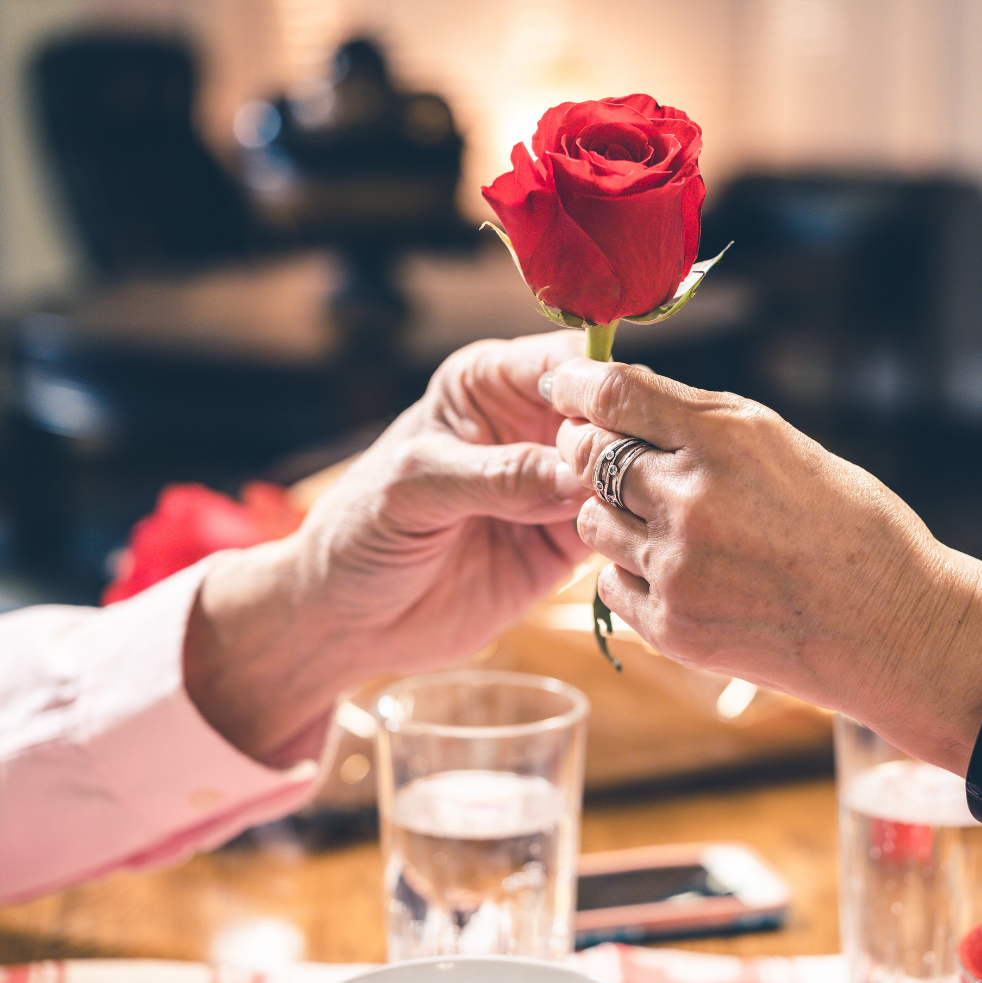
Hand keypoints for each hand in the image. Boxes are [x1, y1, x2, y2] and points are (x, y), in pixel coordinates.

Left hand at [186, 332, 590, 761]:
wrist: (346, 620)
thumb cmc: (360, 532)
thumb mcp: (414, 490)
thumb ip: (494, 476)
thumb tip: (573, 474)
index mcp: (488, 384)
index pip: (564, 362)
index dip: (599, 383)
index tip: (619, 418)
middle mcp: (529, 425)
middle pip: (608, 415)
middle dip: (627, 440)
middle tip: (629, 478)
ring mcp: (552, 485)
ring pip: (621, 473)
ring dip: (635, 491)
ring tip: (631, 516)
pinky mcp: (565, 543)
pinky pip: (616, 530)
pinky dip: (628, 537)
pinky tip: (631, 548)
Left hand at [547, 359, 981, 767]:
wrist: (896, 627)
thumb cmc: (850, 527)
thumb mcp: (785, 447)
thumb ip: (703, 426)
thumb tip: (621, 404)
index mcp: (729, 438)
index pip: (616, 394)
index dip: (577, 387)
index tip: (564, 388)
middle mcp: (693, 497)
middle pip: (590, 456)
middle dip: (586, 450)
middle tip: (600, 456)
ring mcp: (679, 565)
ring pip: (593, 522)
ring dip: (611, 516)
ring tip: (661, 524)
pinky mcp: (672, 625)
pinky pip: (609, 584)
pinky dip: (630, 574)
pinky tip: (676, 572)